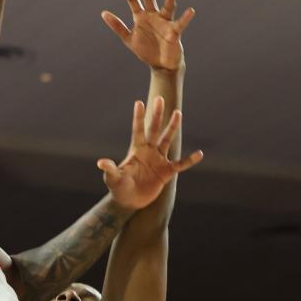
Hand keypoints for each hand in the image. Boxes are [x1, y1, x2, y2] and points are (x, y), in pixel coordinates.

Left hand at [96, 96, 202, 210]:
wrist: (129, 201)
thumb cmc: (119, 188)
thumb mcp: (113, 178)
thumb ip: (110, 169)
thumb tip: (101, 162)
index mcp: (136, 150)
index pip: (138, 130)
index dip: (138, 117)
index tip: (139, 102)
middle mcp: (149, 151)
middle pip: (154, 130)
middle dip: (157, 115)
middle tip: (160, 98)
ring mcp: (159, 160)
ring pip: (167, 140)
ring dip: (172, 127)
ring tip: (178, 113)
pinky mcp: (167, 172)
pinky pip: (181, 165)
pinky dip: (190, 160)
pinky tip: (200, 154)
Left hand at [102, 0, 194, 72]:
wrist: (161, 65)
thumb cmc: (146, 50)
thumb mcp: (128, 39)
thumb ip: (118, 26)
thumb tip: (103, 13)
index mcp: (141, 16)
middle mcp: (153, 15)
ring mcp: (164, 22)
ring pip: (168, 7)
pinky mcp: (174, 31)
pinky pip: (181, 23)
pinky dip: (186, 18)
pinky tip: (190, 11)